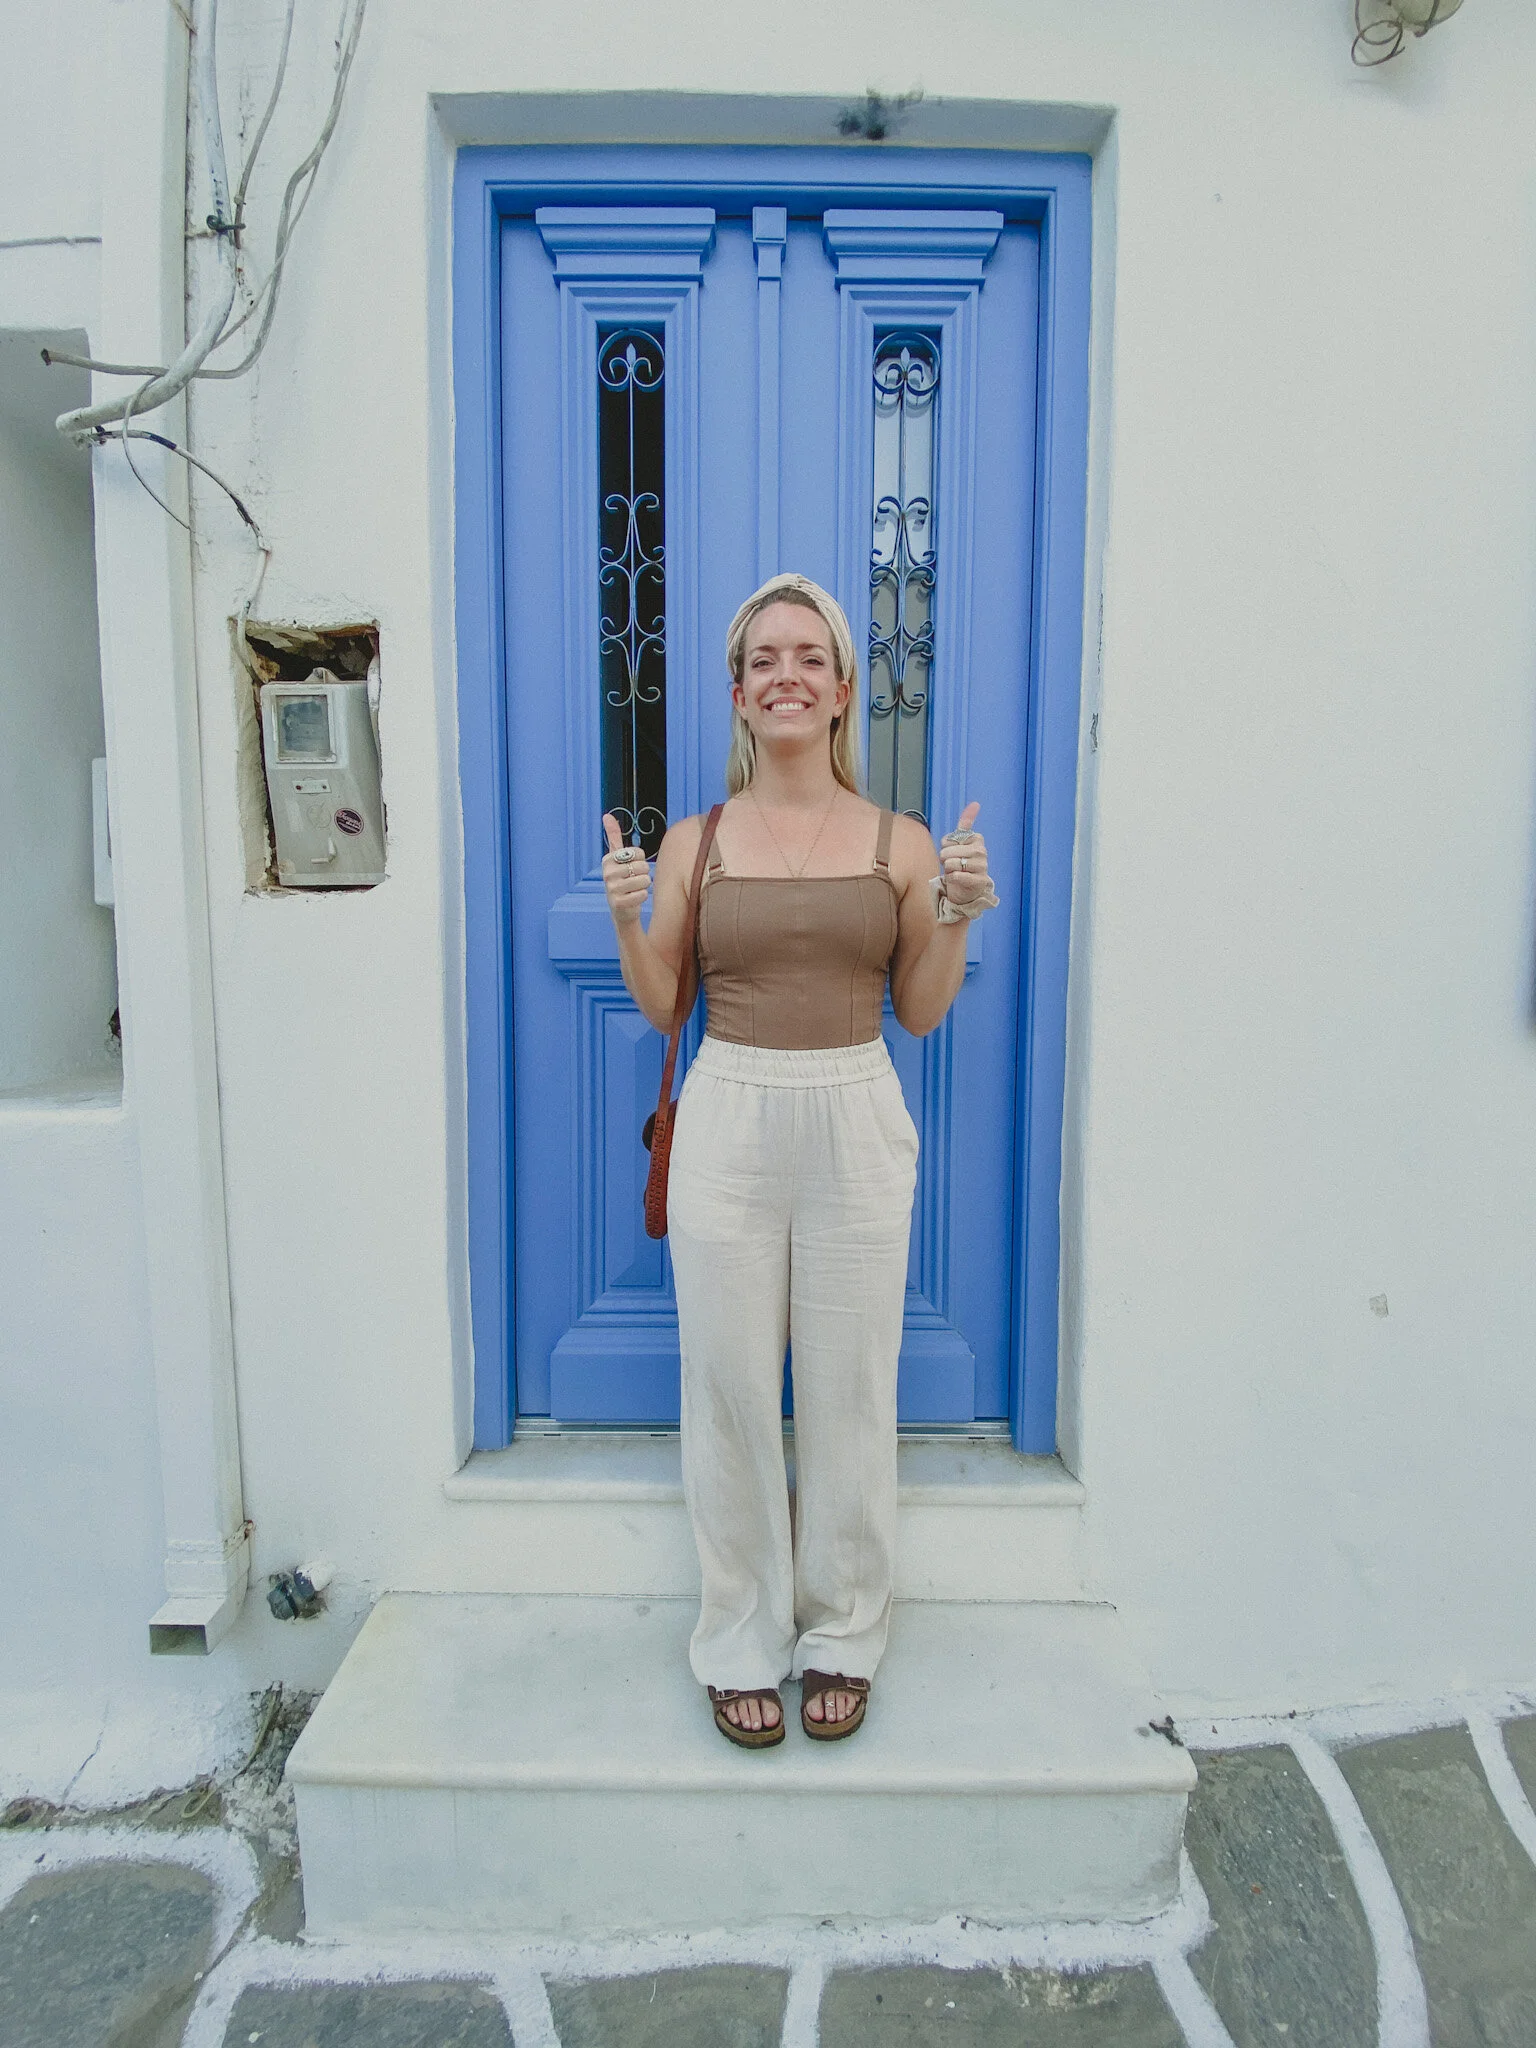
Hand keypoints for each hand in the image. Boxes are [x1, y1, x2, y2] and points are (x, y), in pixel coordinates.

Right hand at [601, 813, 650, 927]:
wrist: (621, 911)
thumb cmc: (622, 880)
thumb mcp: (617, 859)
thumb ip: (613, 837)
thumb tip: (607, 815)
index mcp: (608, 860)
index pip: (638, 853)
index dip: (641, 861)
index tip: (631, 868)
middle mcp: (607, 873)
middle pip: (642, 866)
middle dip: (644, 874)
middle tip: (635, 881)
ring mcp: (611, 888)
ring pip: (645, 880)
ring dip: (644, 886)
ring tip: (634, 890)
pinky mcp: (618, 903)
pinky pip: (643, 894)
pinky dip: (642, 897)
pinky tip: (633, 900)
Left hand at [938, 802, 990, 908]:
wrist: (966, 889)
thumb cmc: (961, 863)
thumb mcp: (960, 842)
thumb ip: (966, 823)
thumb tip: (976, 803)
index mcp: (977, 839)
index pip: (949, 839)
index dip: (945, 847)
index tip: (954, 852)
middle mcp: (982, 851)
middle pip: (947, 851)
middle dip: (945, 860)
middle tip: (952, 865)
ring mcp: (982, 866)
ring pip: (951, 864)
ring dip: (948, 870)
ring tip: (955, 872)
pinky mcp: (979, 881)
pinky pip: (956, 876)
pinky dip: (952, 879)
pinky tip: (957, 880)